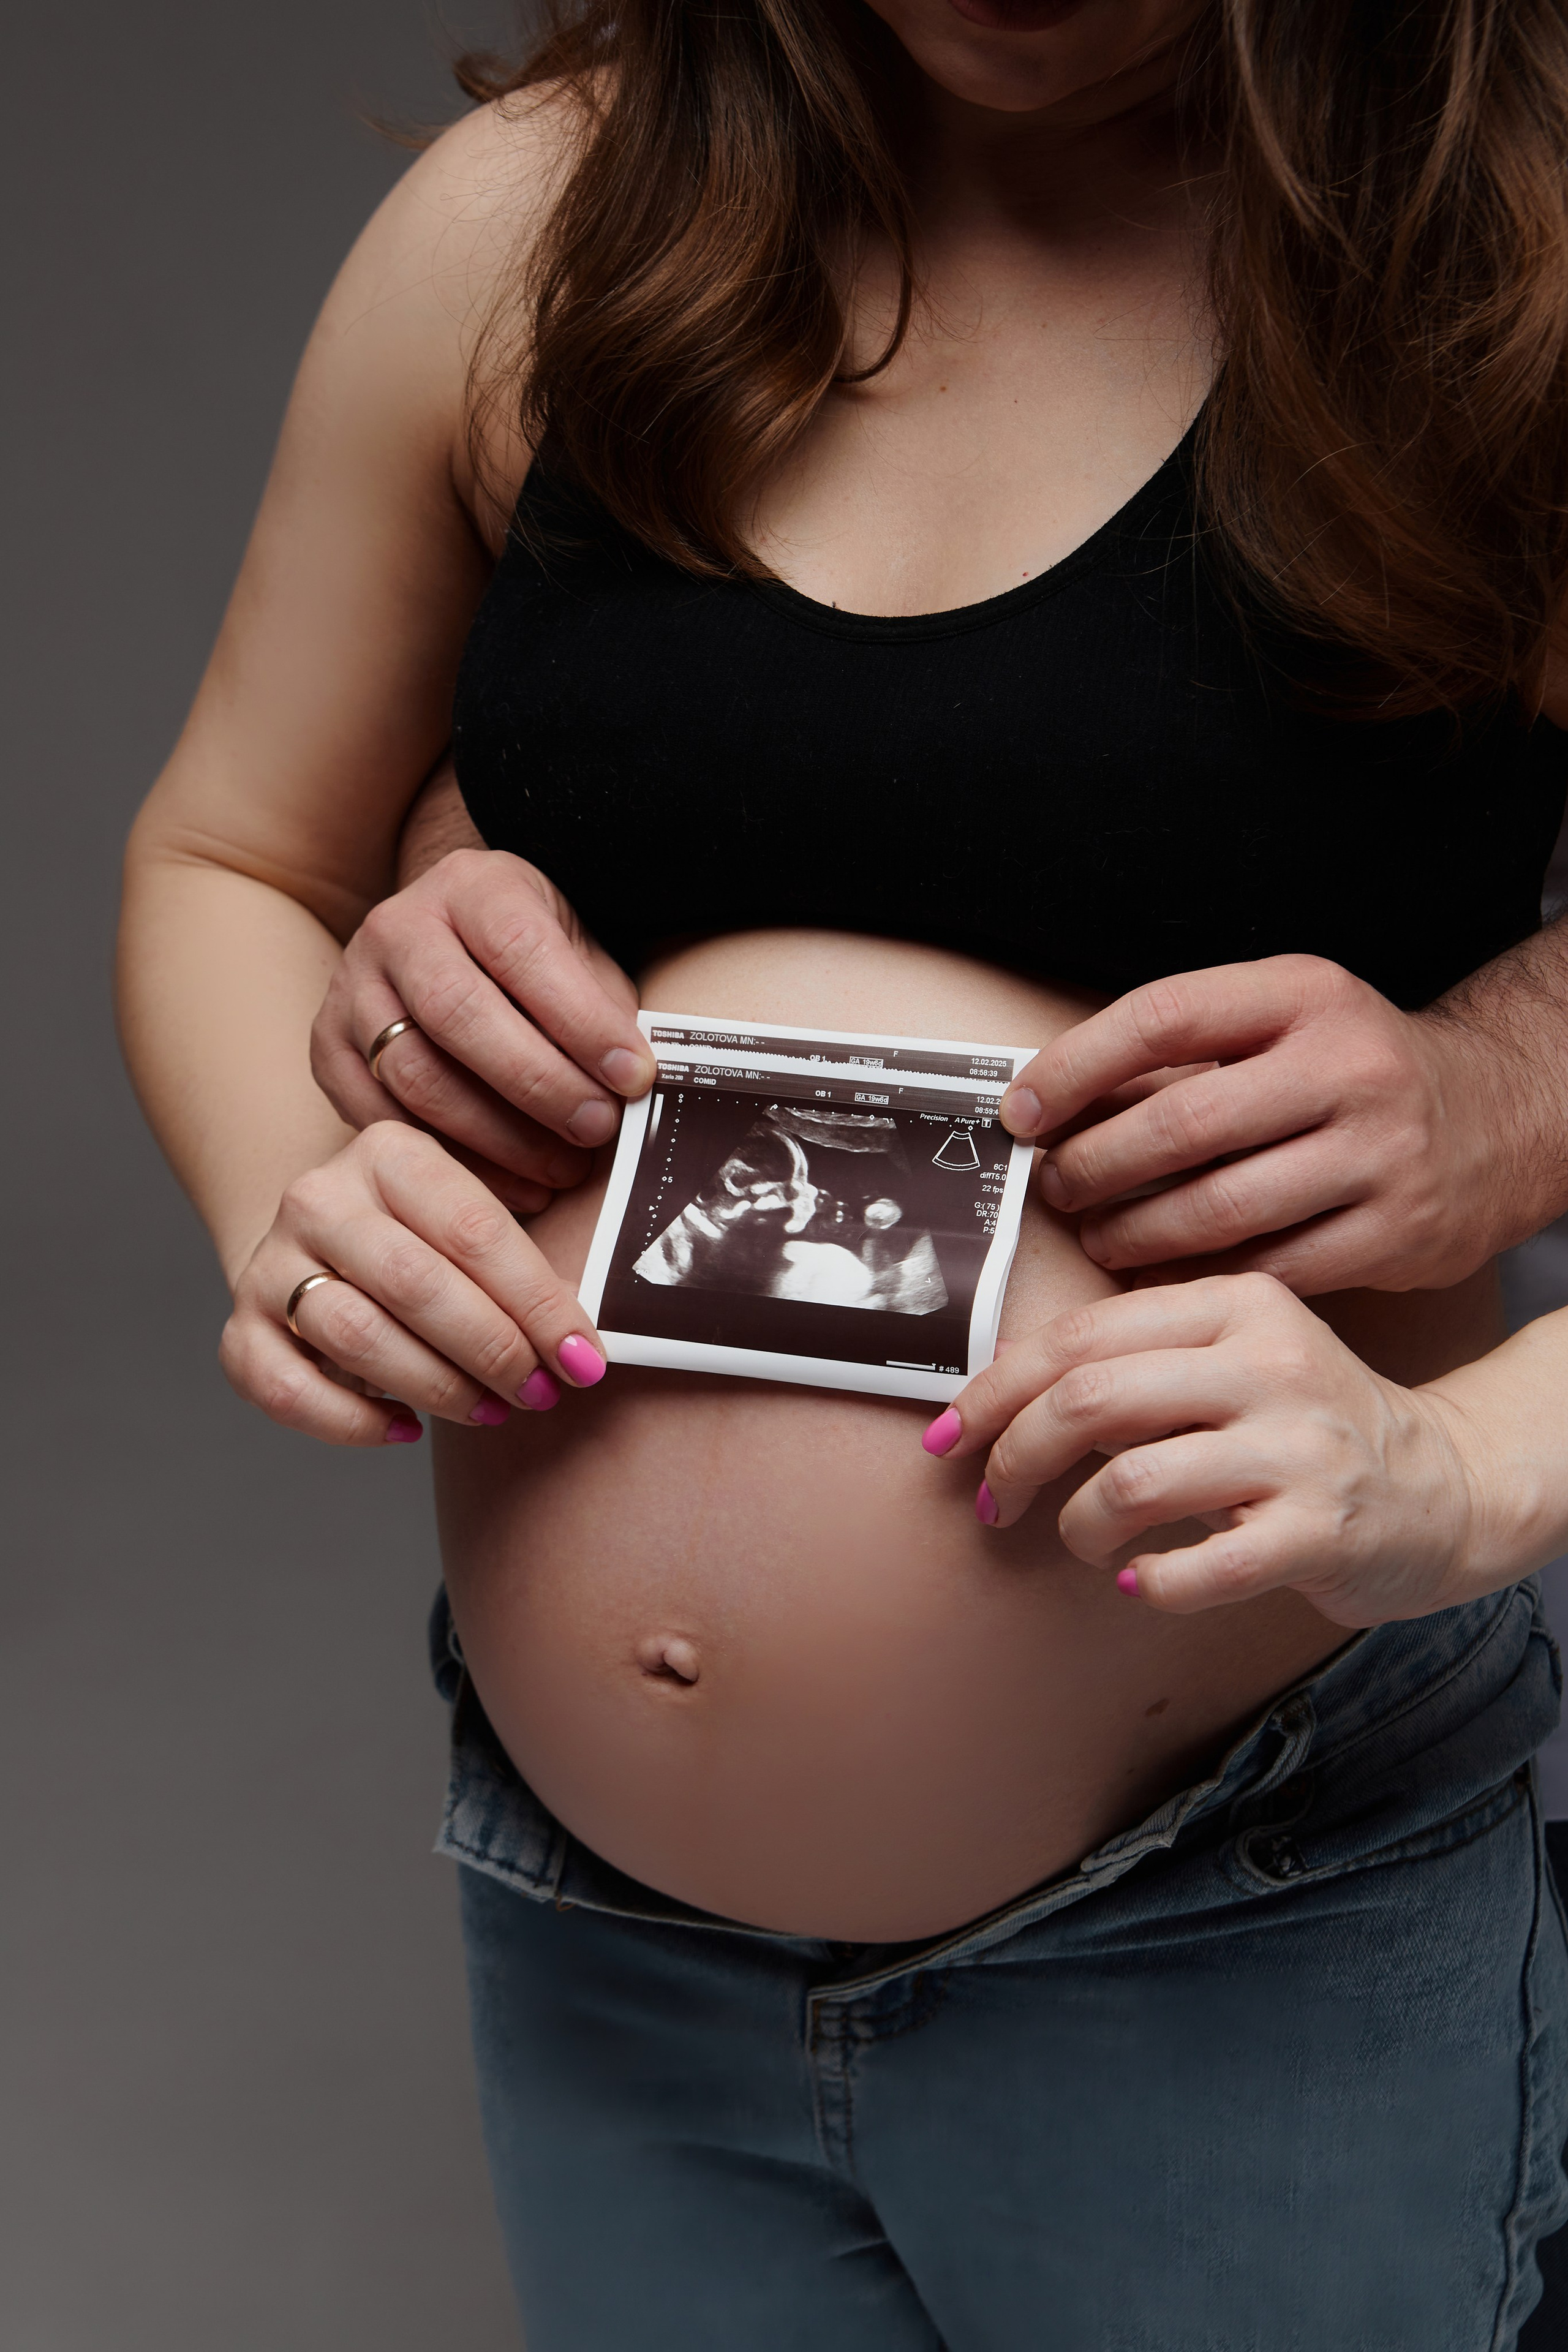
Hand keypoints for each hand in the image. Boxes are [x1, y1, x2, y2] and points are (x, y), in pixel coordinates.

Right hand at [220, 1122, 608, 1445]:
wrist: (324, 1249)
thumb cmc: (431, 1244)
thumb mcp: (475, 1221)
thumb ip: (524, 1263)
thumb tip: (587, 1347)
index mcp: (389, 1153)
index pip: (477, 1232)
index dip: (539, 1305)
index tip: (586, 1361)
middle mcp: (319, 1198)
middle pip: (416, 1284)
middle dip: (492, 1349)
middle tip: (538, 1393)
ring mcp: (270, 1264)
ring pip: (355, 1336)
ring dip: (435, 1386)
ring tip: (488, 1411)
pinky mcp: (240, 1330)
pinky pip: (289, 1389)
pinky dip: (352, 1422)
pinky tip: (408, 1428)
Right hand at [311, 850, 655, 1214]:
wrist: (449, 945)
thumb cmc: (530, 961)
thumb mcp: (577, 954)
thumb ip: (603, 1008)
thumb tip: (635, 1083)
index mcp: (470, 887)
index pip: (522, 950)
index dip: (581, 1022)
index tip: (634, 1077)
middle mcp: (398, 928)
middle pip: (457, 1013)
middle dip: (537, 1083)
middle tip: (596, 1129)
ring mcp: (351, 988)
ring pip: (414, 1074)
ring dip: (497, 1137)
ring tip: (560, 1169)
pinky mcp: (326, 1049)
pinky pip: (379, 1118)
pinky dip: (450, 1162)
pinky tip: (510, 1184)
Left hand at [926, 1274, 1484, 1625]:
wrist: (1446, 1487)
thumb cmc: (1305, 1426)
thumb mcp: (1233, 1357)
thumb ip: (1135, 1356)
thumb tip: (995, 1382)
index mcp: (1235, 1306)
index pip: (1080, 1336)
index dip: (995, 1390)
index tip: (948, 1436)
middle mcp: (1269, 1364)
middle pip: (1090, 1400)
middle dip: (1014, 1457)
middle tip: (994, 1498)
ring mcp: (1299, 1448)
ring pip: (1131, 1483)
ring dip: (1077, 1526)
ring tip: (1083, 1542)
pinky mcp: (1321, 1531)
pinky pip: (1196, 1567)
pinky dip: (1148, 1585)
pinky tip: (1142, 1582)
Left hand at [997, 954, 1516, 1294]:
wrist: (1498, 1116)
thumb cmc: (1353, 1071)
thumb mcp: (1286, 1021)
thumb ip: (1188, 1053)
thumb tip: (1050, 1105)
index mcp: (1305, 997)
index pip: (1162, 1019)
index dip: (1075, 1069)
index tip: (1022, 1111)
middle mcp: (1349, 1069)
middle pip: (1182, 1126)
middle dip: (1095, 1166)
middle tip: (1057, 1188)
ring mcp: (1379, 1155)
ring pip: (1219, 1209)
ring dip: (1135, 1233)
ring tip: (1100, 1237)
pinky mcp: (1395, 1234)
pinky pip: (1269, 1267)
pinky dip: (1202, 1276)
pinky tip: (1164, 1275)